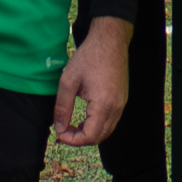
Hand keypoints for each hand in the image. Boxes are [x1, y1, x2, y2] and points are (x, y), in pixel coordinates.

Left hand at [52, 15, 135, 149]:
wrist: (110, 40)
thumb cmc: (88, 57)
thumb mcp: (68, 81)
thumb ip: (62, 108)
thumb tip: (59, 128)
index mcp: (103, 104)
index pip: (90, 136)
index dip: (72, 140)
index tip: (59, 133)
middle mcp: (116, 108)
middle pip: (99, 138)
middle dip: (79, 139)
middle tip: (64, 130)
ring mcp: (121, 104)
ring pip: (106, 131)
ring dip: (89, 133)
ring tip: (72, 125)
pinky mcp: (122, 100)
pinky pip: (111, 121)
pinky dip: (97, 125)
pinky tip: (85, 117)